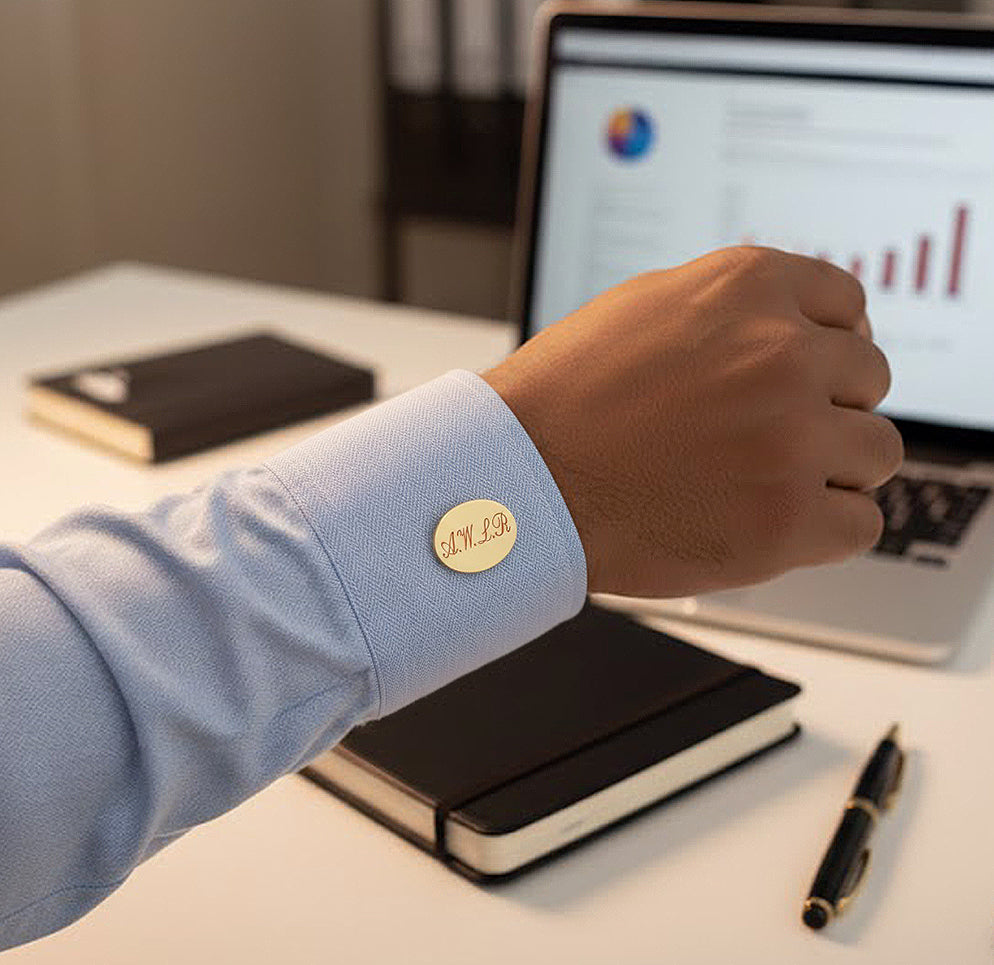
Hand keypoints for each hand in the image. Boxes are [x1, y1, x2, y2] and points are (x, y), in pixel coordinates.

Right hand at [481, 246, 902, 597]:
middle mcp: (783, 352)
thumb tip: (797, 327)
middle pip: (869, 379)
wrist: (516, 482)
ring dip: (833, 468)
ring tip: (769, 482)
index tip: (813, 372)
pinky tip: (775, 522)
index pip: (850, 305)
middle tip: (771, 435)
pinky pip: (861, 524)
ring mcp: (791, 438)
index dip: (830, 343)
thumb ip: (734, 310)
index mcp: (749, 289)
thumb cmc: (563, 401)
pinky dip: (825, 530)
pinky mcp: (787, 521)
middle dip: (828, 406)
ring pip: (877, 453)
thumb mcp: (645, 309)